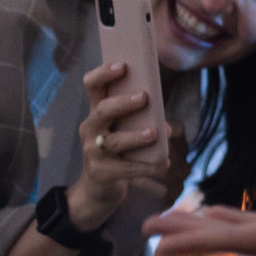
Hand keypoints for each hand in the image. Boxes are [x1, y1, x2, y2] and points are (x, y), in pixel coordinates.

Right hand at [69, 61, 176, 233]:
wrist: (98, 189)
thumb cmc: (118, 152)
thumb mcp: (125, 131)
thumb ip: (140, 120)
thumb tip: (164, 121)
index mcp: (97, 112)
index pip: (92, 86)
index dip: (104, 73)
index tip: (123, 65)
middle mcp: (90, 128)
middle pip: (102, 110)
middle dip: (123, 102)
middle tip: (144, 97)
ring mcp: (92, 151)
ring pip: (114, 140)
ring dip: (136, 136)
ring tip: (155, 132)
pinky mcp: (101, 173)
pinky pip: (126, 168)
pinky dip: (147, 167)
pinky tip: (164, 164)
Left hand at [145, 186, 255, 255]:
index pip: (228, 239)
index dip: (189, 238)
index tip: (152, 240)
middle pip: (224, 238)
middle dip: (185, 234)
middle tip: (145, 228)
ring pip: (238, 231)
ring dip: (205, 229)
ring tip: (174, 224)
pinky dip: (236, 219)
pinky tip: (226, 216)